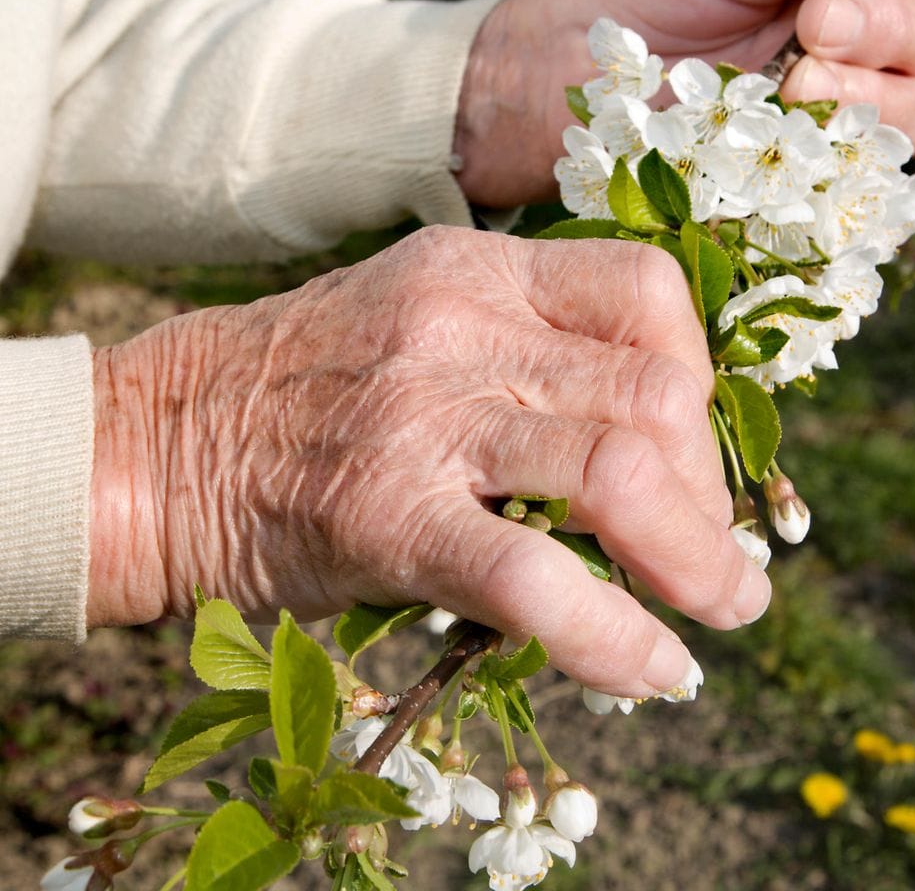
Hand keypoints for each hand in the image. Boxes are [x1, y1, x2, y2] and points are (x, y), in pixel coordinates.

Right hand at [87, 228, 768, 696]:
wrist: (165, 437)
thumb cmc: (308, 385)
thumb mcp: (421, 319)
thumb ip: (529, 351)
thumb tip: (652, 429)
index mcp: (478, 271)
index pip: (646, 292)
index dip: (698, 376)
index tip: (695, 446)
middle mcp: (461, 331)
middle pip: (656, 394)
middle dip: (712, 488)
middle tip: (712, 546)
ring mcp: (425, 422)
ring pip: (618, 474)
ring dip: (698, 561)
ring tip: (722, 610)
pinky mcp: (387, 519)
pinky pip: (532, 578)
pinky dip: (612, 635)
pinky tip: (652, 670)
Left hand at [455, 0, 914, 205]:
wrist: (535, 92)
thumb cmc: (606, 13)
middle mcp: (832, 51)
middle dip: (888, 29)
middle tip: (814, 28)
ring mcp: (809, 125)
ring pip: (910, 118)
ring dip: (876, 101)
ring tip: (798, 89)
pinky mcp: (776, 189)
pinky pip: (847, 193)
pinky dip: (841, 175)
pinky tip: (796, 158)